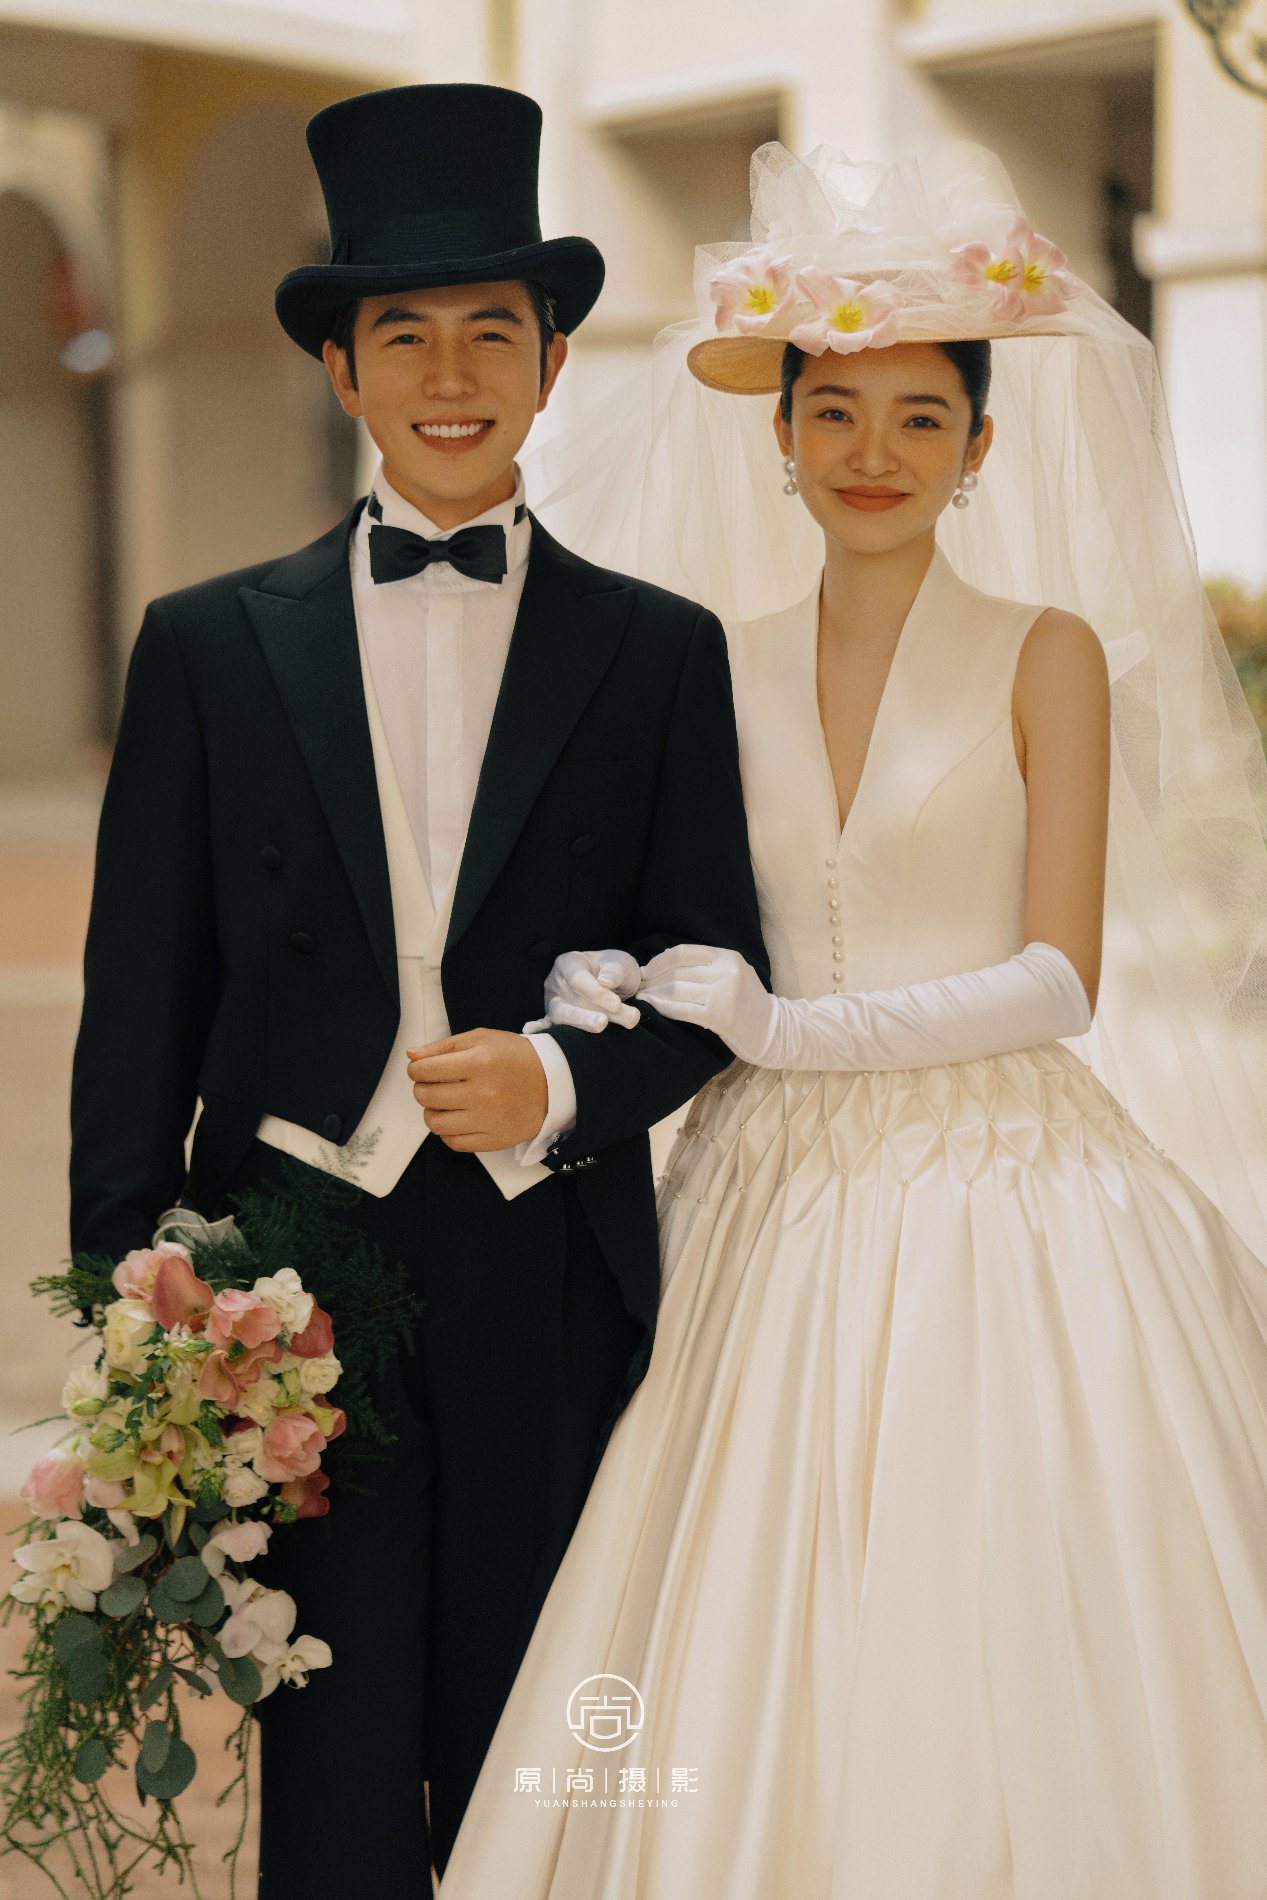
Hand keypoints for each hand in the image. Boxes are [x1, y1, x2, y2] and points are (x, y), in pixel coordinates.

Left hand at [405, 1028, 548, 1151]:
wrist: (554, 1082)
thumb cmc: (516, 1058)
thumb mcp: (482, 1039)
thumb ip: (444, 1046)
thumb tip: (412, 1055)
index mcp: (479, 1063)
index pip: (425, 1071)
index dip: (416, 1069)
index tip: (421, 1070)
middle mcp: (483, 1093)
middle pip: (426, 1097)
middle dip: (422, 1089)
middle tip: (434, 1085)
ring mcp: (489, 1120)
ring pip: (435, 1123)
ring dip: (433, 1112)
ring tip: (445, 1103)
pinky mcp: (494, 1139)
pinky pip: (454, 1143)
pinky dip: (448, 1132)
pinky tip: (458, 1118)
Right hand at [522, 949, 641, 1033]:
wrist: (618, 985)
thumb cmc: (616, 970)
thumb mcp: (621, 963)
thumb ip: (616, 971)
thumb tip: (605, 982)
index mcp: (569, 963)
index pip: (577, 979)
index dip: (595, 992)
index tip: (616, 1003)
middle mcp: (556, 982)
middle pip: (567, 1001)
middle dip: (586, 1015)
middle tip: (603, 1022)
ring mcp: (554, 1002)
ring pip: (562, 1017)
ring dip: (583, 1024)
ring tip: (601, 1027)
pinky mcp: (555, 1021)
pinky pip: (551, 1028)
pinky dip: (544, 1030)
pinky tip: (531, 1031)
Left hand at [637, 944, 779, 1064]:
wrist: (773, 1030)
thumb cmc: (747, 1003)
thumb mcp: (733, 974)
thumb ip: (706, 966)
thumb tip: (663, 964)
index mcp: (728, 957)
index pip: (684, 952)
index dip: (659, 960)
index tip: (644, 970)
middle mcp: (727, 972)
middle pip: (677, 971)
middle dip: (652, 979)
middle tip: (637, 986)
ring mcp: (724, 994)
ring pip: (676, 989)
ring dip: (653, 994)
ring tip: (641, 998)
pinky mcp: (720, 1017)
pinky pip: (681, 1010)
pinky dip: (662, 1008)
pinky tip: (653, 1009)